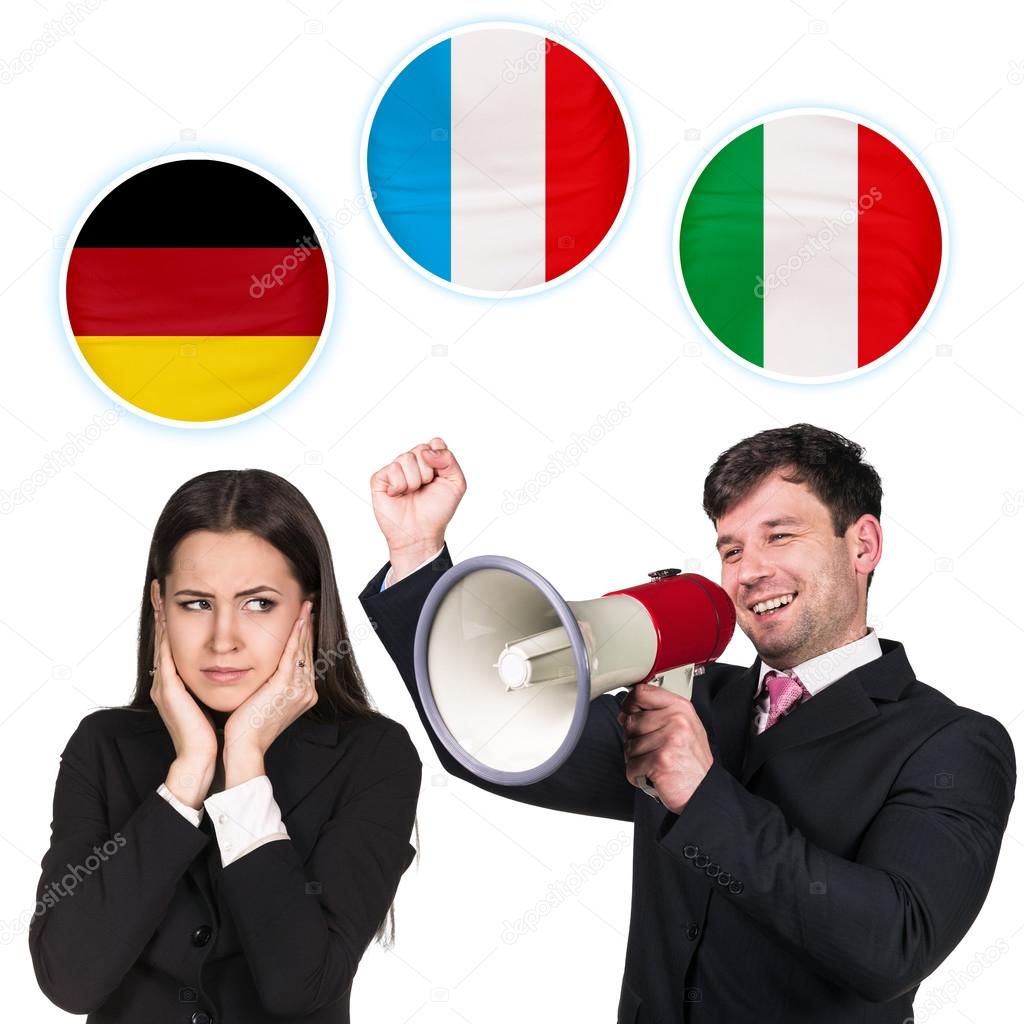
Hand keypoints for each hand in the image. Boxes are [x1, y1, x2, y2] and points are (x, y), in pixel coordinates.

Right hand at [151, 611, 217, 807]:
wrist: (202, 758)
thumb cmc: (211, 731)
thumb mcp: (211, 697)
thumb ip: (213, 678)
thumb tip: (230, 661)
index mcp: (175, 682)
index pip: (172, 642)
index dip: (169, 618)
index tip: (171, 595)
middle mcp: (165, 681)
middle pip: (162, 637)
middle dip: (160, 610)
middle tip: (161, 584)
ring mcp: (163, 685)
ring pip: (161, 642)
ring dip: (160, 616)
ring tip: (159, 593)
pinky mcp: (167, 691)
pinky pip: (165, 657)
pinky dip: (164, 636)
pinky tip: (166, 618)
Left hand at [222, 600, 316, 784]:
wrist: (245, 746)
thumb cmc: (249, 728)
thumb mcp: (265, 702)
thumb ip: (272, 685)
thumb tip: (267, 671)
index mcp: (303, 694)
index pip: (305, 659)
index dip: (306, 637)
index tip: (305, 619)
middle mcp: (306, 690)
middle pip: (307, 651)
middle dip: (308, 626)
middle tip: (309, 605)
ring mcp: (298, 688)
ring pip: (302, 649)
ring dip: (304, 625)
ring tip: (306, 606)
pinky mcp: (285, 685)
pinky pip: (292, 653)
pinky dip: (296, 635)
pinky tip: (298, 620)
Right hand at [370, 437, 465, 582]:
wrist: (421, 533)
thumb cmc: (437, 511)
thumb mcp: (456, 484)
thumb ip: (449, 460)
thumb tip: (428, 450)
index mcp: (429, 462)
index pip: (435, 443)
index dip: (439, 460)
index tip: (439, 478)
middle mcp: (412, 463)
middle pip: (421, 449)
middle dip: (427, 472)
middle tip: (425, 488)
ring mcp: (395, 470)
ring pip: (406, 458)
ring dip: (414, 481)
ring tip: (412, 493)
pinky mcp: (380, 479)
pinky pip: (392, 469)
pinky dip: (399, 485)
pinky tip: (399, 495)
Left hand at [618, 683, 713, 813]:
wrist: (703, 791)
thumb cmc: (691, 760)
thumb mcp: (682, 728)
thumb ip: (655, 714)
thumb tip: (624, 713)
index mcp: (680, 708)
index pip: (641, 692)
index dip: (629, 704)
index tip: (631, 714)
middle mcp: (676, 720)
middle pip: (630, 721)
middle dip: (634, 739)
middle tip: (652, 750)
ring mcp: (669, 740)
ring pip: (628, 745)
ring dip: (636, 759)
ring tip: (655, 763)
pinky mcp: (660, 760)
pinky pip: (631, 766)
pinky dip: (637, 775)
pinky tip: (653, 775)